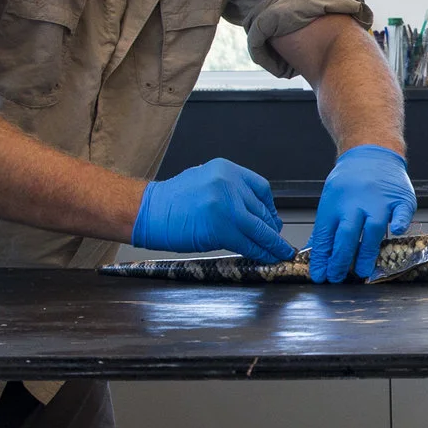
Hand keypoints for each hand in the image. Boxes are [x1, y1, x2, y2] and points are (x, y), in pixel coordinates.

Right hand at [131, 159, 295, 260]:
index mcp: (226, 170)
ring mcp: (226, 205)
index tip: (273, 220)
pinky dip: (260, 252)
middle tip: (277, 240)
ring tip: (280, 252)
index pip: (260, 188)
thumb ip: (229, 193)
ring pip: (259, 228)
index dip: (270, 208)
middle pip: (261, 210)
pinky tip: (266, 257)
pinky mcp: (222, 227)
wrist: (147, 212)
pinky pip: (248, 242)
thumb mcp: (204, 184)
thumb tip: (252, 212)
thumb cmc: (171, 202)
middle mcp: (228, 183)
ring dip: (272, 244)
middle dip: (272, 228)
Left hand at [311, 144, 415, 281]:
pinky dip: (399, 222)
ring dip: (366, 251)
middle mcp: (356, 202)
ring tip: (362, 271)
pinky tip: (396, 232)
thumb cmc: (350, 181)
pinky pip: (401, 212)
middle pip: (346, 234)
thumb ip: (325, 227)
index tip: (320, 275)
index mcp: (335, 204)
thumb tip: (315, 256)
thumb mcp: (331, 199)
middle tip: (337, 277)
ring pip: (372, 228)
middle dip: (340, 259)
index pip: (325, 234)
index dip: (322, 258)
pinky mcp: (400, 199)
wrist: (371, 152)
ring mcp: (379, 200)